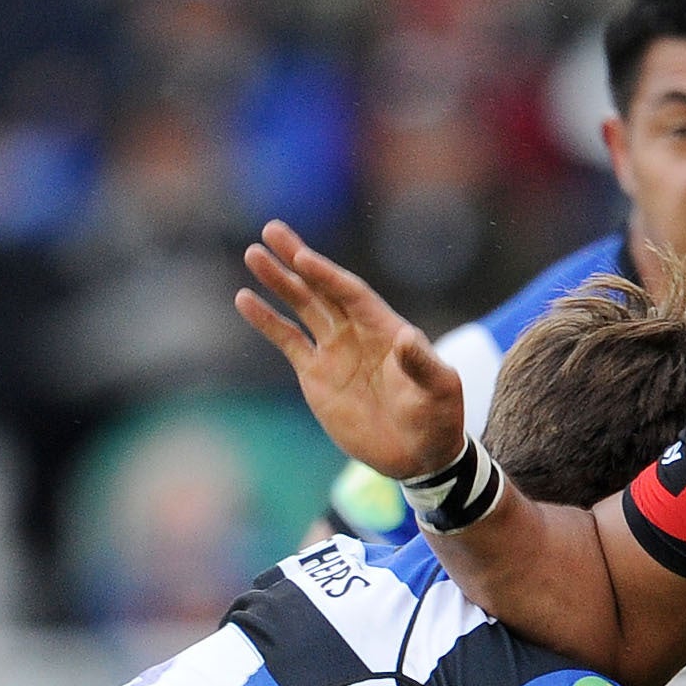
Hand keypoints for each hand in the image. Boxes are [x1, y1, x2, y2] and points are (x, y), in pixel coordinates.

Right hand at [236, 220, 466, 479]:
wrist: (419, 455)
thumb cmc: (438, 419)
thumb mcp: (440, 390)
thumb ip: (424, 364)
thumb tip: (407, 338)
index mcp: (386, 328)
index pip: (351, 293)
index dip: (328, 275)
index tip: (303, 257)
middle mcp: (357, 332)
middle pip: (322, 288)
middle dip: (297, 260)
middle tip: (271, 230)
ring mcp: (335, 351)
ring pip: (302, 306)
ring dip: (278, 281)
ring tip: (254, 255)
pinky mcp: (316, 374)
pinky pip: (288, 340)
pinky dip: (267, 321)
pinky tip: (245, 299)